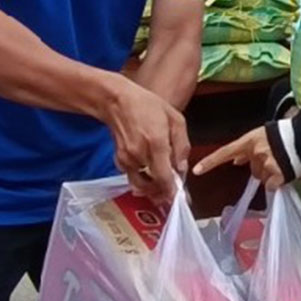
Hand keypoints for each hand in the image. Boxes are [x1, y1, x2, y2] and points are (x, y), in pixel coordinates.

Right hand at [99, 75, 188, 202]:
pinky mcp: (118, 160)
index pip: (164, 177)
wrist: (118, 102)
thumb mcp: (175, 119)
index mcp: (156, 143)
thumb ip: (182, 145)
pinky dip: (140, 179)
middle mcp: (140, 154)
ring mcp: (127, 159)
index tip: (177, 198)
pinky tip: (148, 174)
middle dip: (162, 193)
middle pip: (152, 185)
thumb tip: (181, 168)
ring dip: (151, 188)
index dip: (171, 191)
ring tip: (161, 187)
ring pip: (141, 184)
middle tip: (170, 195)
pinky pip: (132, 176)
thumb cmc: (148, 106)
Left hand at [193, 126, 286, 189]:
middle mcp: (255, 153)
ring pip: (263, 177)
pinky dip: (278, 182)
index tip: (196, 171)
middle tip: (274, 160)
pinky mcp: (278, 175)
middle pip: (252, 169)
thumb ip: (248, 149)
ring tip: (283, 163)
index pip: (225, 152)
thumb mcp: (263, 136)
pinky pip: (272, 185)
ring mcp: (266, 164)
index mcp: (249, 141)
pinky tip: (286, 173)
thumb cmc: (285, 134)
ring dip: (270, 174)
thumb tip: (235, 161)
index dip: (211, 162)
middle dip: (260, 167)